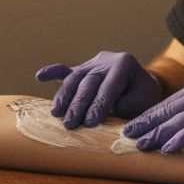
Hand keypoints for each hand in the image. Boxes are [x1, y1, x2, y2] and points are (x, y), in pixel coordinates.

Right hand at [35, 51, 163, 128]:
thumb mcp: (144, 101)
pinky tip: (40, 76)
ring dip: (64, 96)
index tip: (89, 122)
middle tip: (70, 124)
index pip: (108, 86)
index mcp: (124, 64)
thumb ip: (128, 104)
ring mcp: (92, 63)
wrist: (143, 86)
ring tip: (56, 113)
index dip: (99, 105)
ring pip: (74, 78)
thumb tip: (111, 109)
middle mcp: (106, 60)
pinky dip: (52, 72)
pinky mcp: (82, 69)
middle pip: (88, 82)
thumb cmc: (144, 97)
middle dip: (78, 104)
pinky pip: (66, 70)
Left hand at [122, 72, 183, 152]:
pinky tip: (165, 150)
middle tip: (126, 134)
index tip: (138, 124)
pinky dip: (176, 140)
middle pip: (169, 107)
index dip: (154, 114)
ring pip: (176, 118)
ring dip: (155, 133)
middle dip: (147, 121)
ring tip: (139, 145)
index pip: (174, 101)